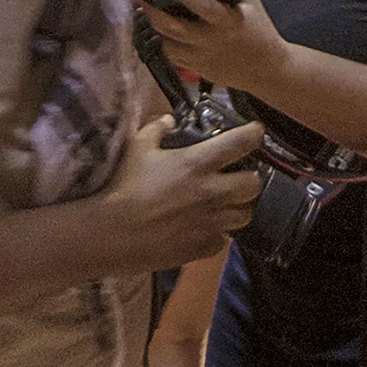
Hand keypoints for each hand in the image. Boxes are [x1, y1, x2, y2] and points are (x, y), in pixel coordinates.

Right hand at [97, 116, 265, 263]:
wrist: (112, 233)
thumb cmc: (125, 186)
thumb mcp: (137, 148)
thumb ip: (157, 129)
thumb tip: (169, 119)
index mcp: (199, 163)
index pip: (243, 143)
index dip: (253, 135)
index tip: (253, 134)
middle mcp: (212, 192)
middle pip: (254, 185)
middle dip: (249, 179)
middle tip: (237, 178)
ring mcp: (211, 222)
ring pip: (245, 215)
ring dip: (237, 208)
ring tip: (224, 205)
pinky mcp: (203, 247)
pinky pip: (222, 240)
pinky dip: (216, 234)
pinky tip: (202, 229)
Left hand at [146, 0, 289, 92]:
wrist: (266, 68)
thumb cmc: (259, 29)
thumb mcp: (251, 2)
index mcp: (228, 21)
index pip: (202, 7)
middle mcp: (211, 40)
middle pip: (174, 28)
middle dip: (153, 12)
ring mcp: (201, 56)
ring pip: (166, 44)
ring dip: (152, 27)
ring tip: (143, 11)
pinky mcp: (196, 68)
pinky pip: (170, 56)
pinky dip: (160, 41)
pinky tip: (155, 29)